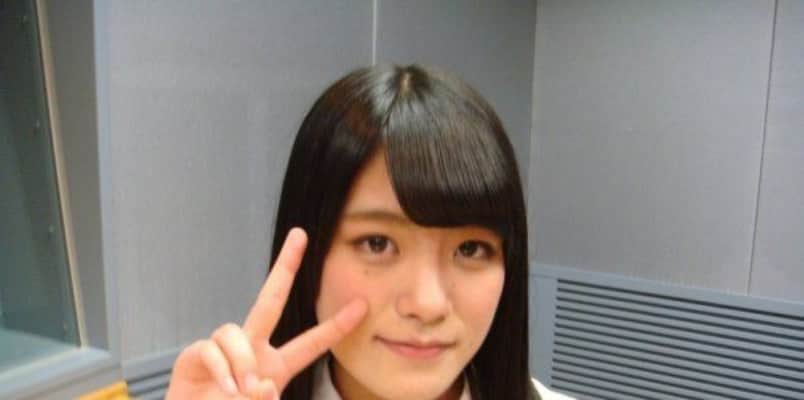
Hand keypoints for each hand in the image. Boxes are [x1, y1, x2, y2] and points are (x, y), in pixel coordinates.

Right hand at [165, 228, 367, 398]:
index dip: (336, 326)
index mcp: (276, 367)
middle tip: (300, 235)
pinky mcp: (195, 355)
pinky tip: (226, 389)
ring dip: (242, 361)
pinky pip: (212, 348)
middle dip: (285, 266)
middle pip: (270, 299)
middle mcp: (252, 351)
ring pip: (235, 331)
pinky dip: (222, 369)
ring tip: (243, 390)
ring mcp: (223, 351)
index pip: (312, 344)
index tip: (361, 305)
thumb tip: (264, 384)